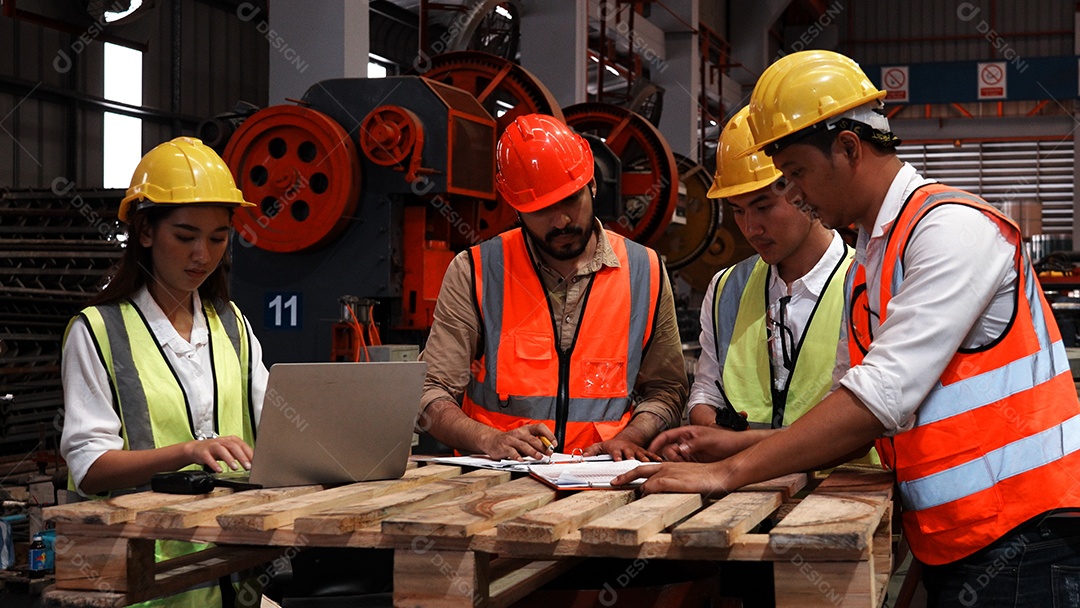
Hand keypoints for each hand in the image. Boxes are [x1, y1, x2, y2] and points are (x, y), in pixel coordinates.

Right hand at [182, 435, 253, 471]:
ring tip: (235, 468)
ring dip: (229, 459)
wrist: (196, 449)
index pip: (243, 445)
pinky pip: (209, 458)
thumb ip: (240, 454)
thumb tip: (253, 462)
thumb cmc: (216, 450)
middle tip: (248, 466)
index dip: (249, 453)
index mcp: (231, 440)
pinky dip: (214, 464)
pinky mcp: (204, 452)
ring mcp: (212, 446)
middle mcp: (222, 441)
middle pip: (234, 447)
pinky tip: (219, 470)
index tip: (256, 462)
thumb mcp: (230, 450)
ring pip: (222, 450)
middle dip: (242, 457)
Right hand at [479, 424, 555, 459]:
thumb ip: (534, 443)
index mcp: (526, 429)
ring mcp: (511, 439)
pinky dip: (517, 456)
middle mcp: (519, 433)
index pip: (540, 427)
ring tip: (539, 457)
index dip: (549, 435)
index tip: (554, 443)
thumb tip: (548, 449)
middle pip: (533, 439)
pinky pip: (512, 452)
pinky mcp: (504, 447)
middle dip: (542, 447)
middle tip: (548, 453)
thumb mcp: (524, 438)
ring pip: (524, 445)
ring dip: (533, 451)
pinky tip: (521, 460)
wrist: (492, 440)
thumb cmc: (511, 440)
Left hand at [582, 437, 660, 461]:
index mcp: (617, 448)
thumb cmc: (612, 445)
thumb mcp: (600, 446)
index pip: (616, 452)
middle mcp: (627, 448)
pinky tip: (661, 462)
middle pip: (630, 453)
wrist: (624, 439)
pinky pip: (651, 454)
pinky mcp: (643, 452)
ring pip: (641, 454)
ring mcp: (636, 450)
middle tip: (634, 462)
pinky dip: (656, 458)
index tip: (618, 461)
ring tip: (649, 464)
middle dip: (632, 458)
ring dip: (645, 459)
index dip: (617, 456)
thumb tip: (583, 455)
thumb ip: (592, 450)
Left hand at [611, 461, 730, 495]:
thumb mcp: (687, 477)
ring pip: (645, 479)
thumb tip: (666, 491)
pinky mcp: (674, 481)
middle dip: (624, 476)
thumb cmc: (707, 476)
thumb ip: (674, 482)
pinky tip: (644, 497)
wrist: (720, 473)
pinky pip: (654, 485)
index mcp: (668, 465)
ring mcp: (670, 473)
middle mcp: (666, 466)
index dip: (633, 473)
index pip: (646, 467)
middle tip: (613, 482)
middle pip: (639, 469)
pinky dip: (647, 491)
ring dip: (636, 490)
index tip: (623, 478)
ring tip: (629, 498)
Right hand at [648, 426, 748, 462]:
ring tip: (678, 471)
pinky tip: (682, 475)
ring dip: (673, 465)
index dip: (656, 443)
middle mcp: (686, 443)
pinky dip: (679, 471)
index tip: (649, 451)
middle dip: (667, 458)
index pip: (666, 436)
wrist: (739, 450)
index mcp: (687, 433)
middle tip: (670, 465)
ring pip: (674, 460)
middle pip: (668, 450)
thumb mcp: (710, 439)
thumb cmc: (726, 439)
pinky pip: (682, 467)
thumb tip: (681, 448)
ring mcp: (690, 453)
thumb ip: (695, 443)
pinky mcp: (694, 463)